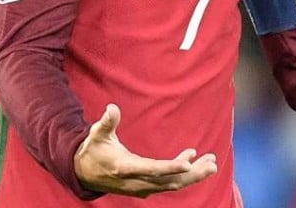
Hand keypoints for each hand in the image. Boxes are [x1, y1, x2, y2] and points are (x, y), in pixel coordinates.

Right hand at [74, 104, 217, 196]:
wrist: (82, 172)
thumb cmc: (93, 149)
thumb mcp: (96, 134)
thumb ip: (106, 123)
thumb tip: (112, 108)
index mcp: (125, 168)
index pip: (152, 170)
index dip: (170, 167)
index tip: (188, 163)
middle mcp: (136, 182)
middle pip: (169, 181)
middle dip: (192, 174)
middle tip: (213, 163)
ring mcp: (141, 187)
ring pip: (172, 184)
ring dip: (193, 175)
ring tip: (212, 163)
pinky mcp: (145, 187)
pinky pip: (168, 183)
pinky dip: (183, 175)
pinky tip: (194, 160)